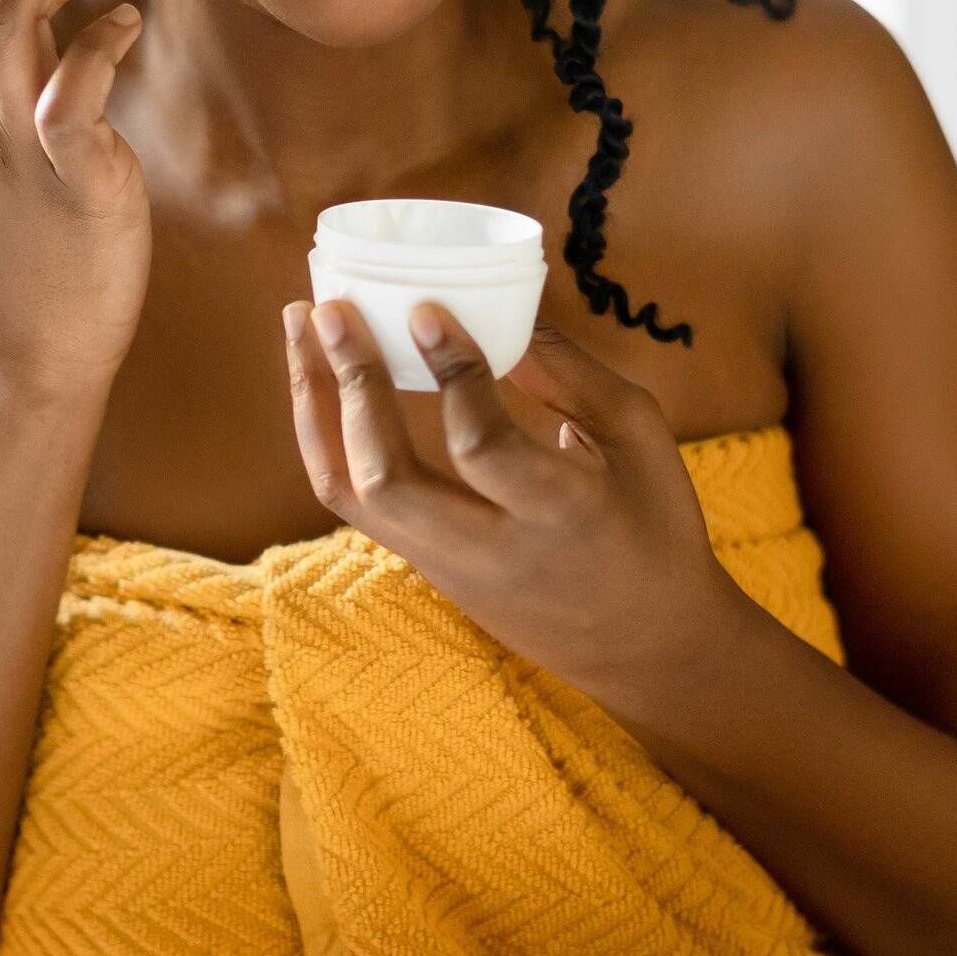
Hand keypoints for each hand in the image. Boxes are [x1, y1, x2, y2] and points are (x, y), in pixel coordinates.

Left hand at [282, 298, 746, 704]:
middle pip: (387, 478)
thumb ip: (568, 374)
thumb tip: (497, 309)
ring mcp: (447, 568)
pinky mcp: (426, 571)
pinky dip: (326, 437)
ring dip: (315, 407)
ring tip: (300, 326)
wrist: (646, 648)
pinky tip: (318, 381)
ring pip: (350, 494)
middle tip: (328, 307)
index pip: (484, 446)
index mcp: (562, 513)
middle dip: (348, 386)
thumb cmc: (655, 526)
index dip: (452, 373)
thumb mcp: (640, 438)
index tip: (424, 309)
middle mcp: (490, 550)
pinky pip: (356, 504)